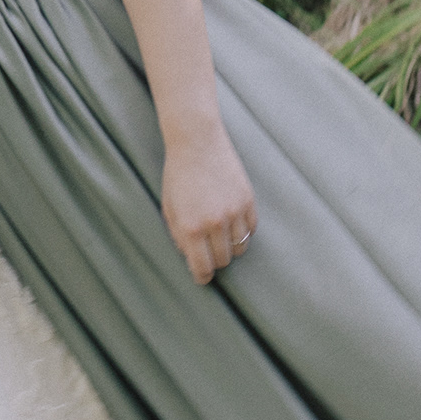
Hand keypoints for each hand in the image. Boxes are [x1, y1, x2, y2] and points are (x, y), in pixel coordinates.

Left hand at [160, 122, 257, 286]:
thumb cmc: (178, 175)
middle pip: (222, 260)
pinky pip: (251, 229)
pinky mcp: (248, 200)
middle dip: (214, 260)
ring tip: (220, 237)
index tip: (203, 277)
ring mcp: (234, 212)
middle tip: (208, 251)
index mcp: (190, 228)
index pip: (202, 267)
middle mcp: (214, 223)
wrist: (196, 142)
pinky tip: (231, 223)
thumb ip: (179, 237)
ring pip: (240, 248)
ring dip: (230, 248)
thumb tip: (193, 259)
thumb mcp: (169, 208)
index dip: (202, 277)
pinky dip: (243, 231)